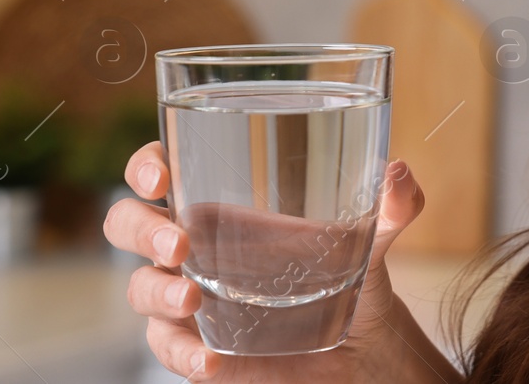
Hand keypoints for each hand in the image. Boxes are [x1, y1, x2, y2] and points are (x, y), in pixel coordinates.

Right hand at [105, 142, 433, 380]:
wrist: (365, 341)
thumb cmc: (354, 267)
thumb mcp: (376, 234)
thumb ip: (393, 205)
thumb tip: (400, 175)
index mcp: (223, 202)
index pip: (160, 169)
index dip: (146, 165)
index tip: (161, 174)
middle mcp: (194, 246)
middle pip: (128, 224)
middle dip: (141, 230)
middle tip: (179, 244)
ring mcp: (189, 297)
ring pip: (140, 289)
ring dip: (158, 294)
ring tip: (193, 302)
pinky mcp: (198, 345)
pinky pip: (170, 349)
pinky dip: (183, 356)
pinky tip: (211, 361)